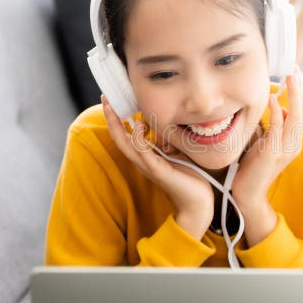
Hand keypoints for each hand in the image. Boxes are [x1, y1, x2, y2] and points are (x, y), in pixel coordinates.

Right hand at [100, 95, 213, 235]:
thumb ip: (167, 142)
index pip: (125, 137)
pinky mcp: (158, 171)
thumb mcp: (176, 154)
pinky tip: (137, 126)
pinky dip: (138, 139)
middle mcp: (142, 162)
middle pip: (119, 139)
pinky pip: (143, 153)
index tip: (112, 102)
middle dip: (111, 119)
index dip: (117, 120)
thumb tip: (164, 126)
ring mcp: (148, 167)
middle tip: (105, 100)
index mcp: (145, 158)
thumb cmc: (189, 179)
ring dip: (117, 126)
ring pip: (126, 145)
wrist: (197, 202)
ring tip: (112, 108)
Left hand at [230, 65, 302, 228]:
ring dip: (292, 96)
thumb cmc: (253, 166)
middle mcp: (293, 145)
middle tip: (293, 70)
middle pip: (301, 112)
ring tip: (288, 78)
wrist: (247, 193)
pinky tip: (271, 99)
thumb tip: (279, 107)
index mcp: (293, 142)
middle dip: (298, 89)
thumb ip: (275, 126)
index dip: (298, 93)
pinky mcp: (272, 154)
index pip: (300, 112)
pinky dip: (276, 112)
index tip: (293, 74)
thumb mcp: (266, 142)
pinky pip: (278, 129)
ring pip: (294, 118)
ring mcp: (284, 150)